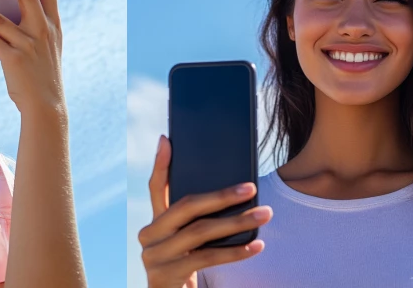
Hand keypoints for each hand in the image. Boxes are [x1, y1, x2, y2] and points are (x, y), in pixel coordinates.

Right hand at [138, 136, 271, 287]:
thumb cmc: (187, 267)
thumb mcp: (186, 241)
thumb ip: (194, 218)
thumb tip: (224, 184)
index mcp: (153, 222)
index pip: (155, 187)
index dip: (160, 163)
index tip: (168, 139)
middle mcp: (149, 235)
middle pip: (187, 206)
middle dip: (222, 195)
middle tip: (250, 188)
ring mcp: (155, 256)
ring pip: (201, 231)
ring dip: (237, 222)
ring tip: (264, 214)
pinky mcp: (167, 276)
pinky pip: (207, 258)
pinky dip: (235, 251)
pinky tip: (256, 245)